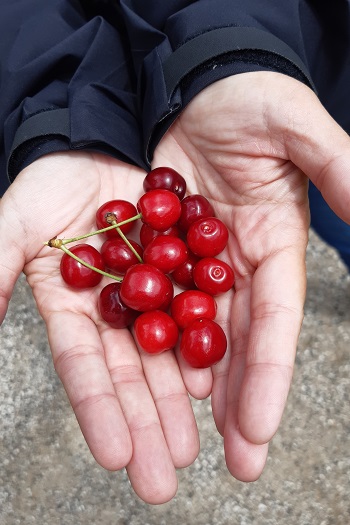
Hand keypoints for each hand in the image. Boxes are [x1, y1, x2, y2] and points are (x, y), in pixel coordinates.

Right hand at [0, 152, 207, 503]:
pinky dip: (208, 345)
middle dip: (147, 424)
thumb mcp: (18, 220)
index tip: (116, 457)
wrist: (100, 136)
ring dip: (181, 401)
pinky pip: (201, 309)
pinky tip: (218, 382)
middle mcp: (116, 308)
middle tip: (164, 475)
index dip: (99, 410)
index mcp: (74, 305)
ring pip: (169, 352)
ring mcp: (154, 290)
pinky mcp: (188, 266)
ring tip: (197, 446)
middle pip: (133, 373)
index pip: (85, 368)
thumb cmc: (52, 177)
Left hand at [153, 72, 349, 480]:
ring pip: (193, 333)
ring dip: (191, 388)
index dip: (270, 372)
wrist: (191, 84)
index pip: (276, 318)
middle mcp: (236, 263)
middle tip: (236, 461)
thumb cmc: (247, 98)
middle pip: (236, 341)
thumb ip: (335, 165)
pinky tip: (147, 383)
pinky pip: (150, 301)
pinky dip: (150, 342)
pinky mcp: (155, 251)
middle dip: (237, 402)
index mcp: (274, 242)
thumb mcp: (293, 126)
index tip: (258, 427)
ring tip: (187, 441)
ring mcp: (193, 260)